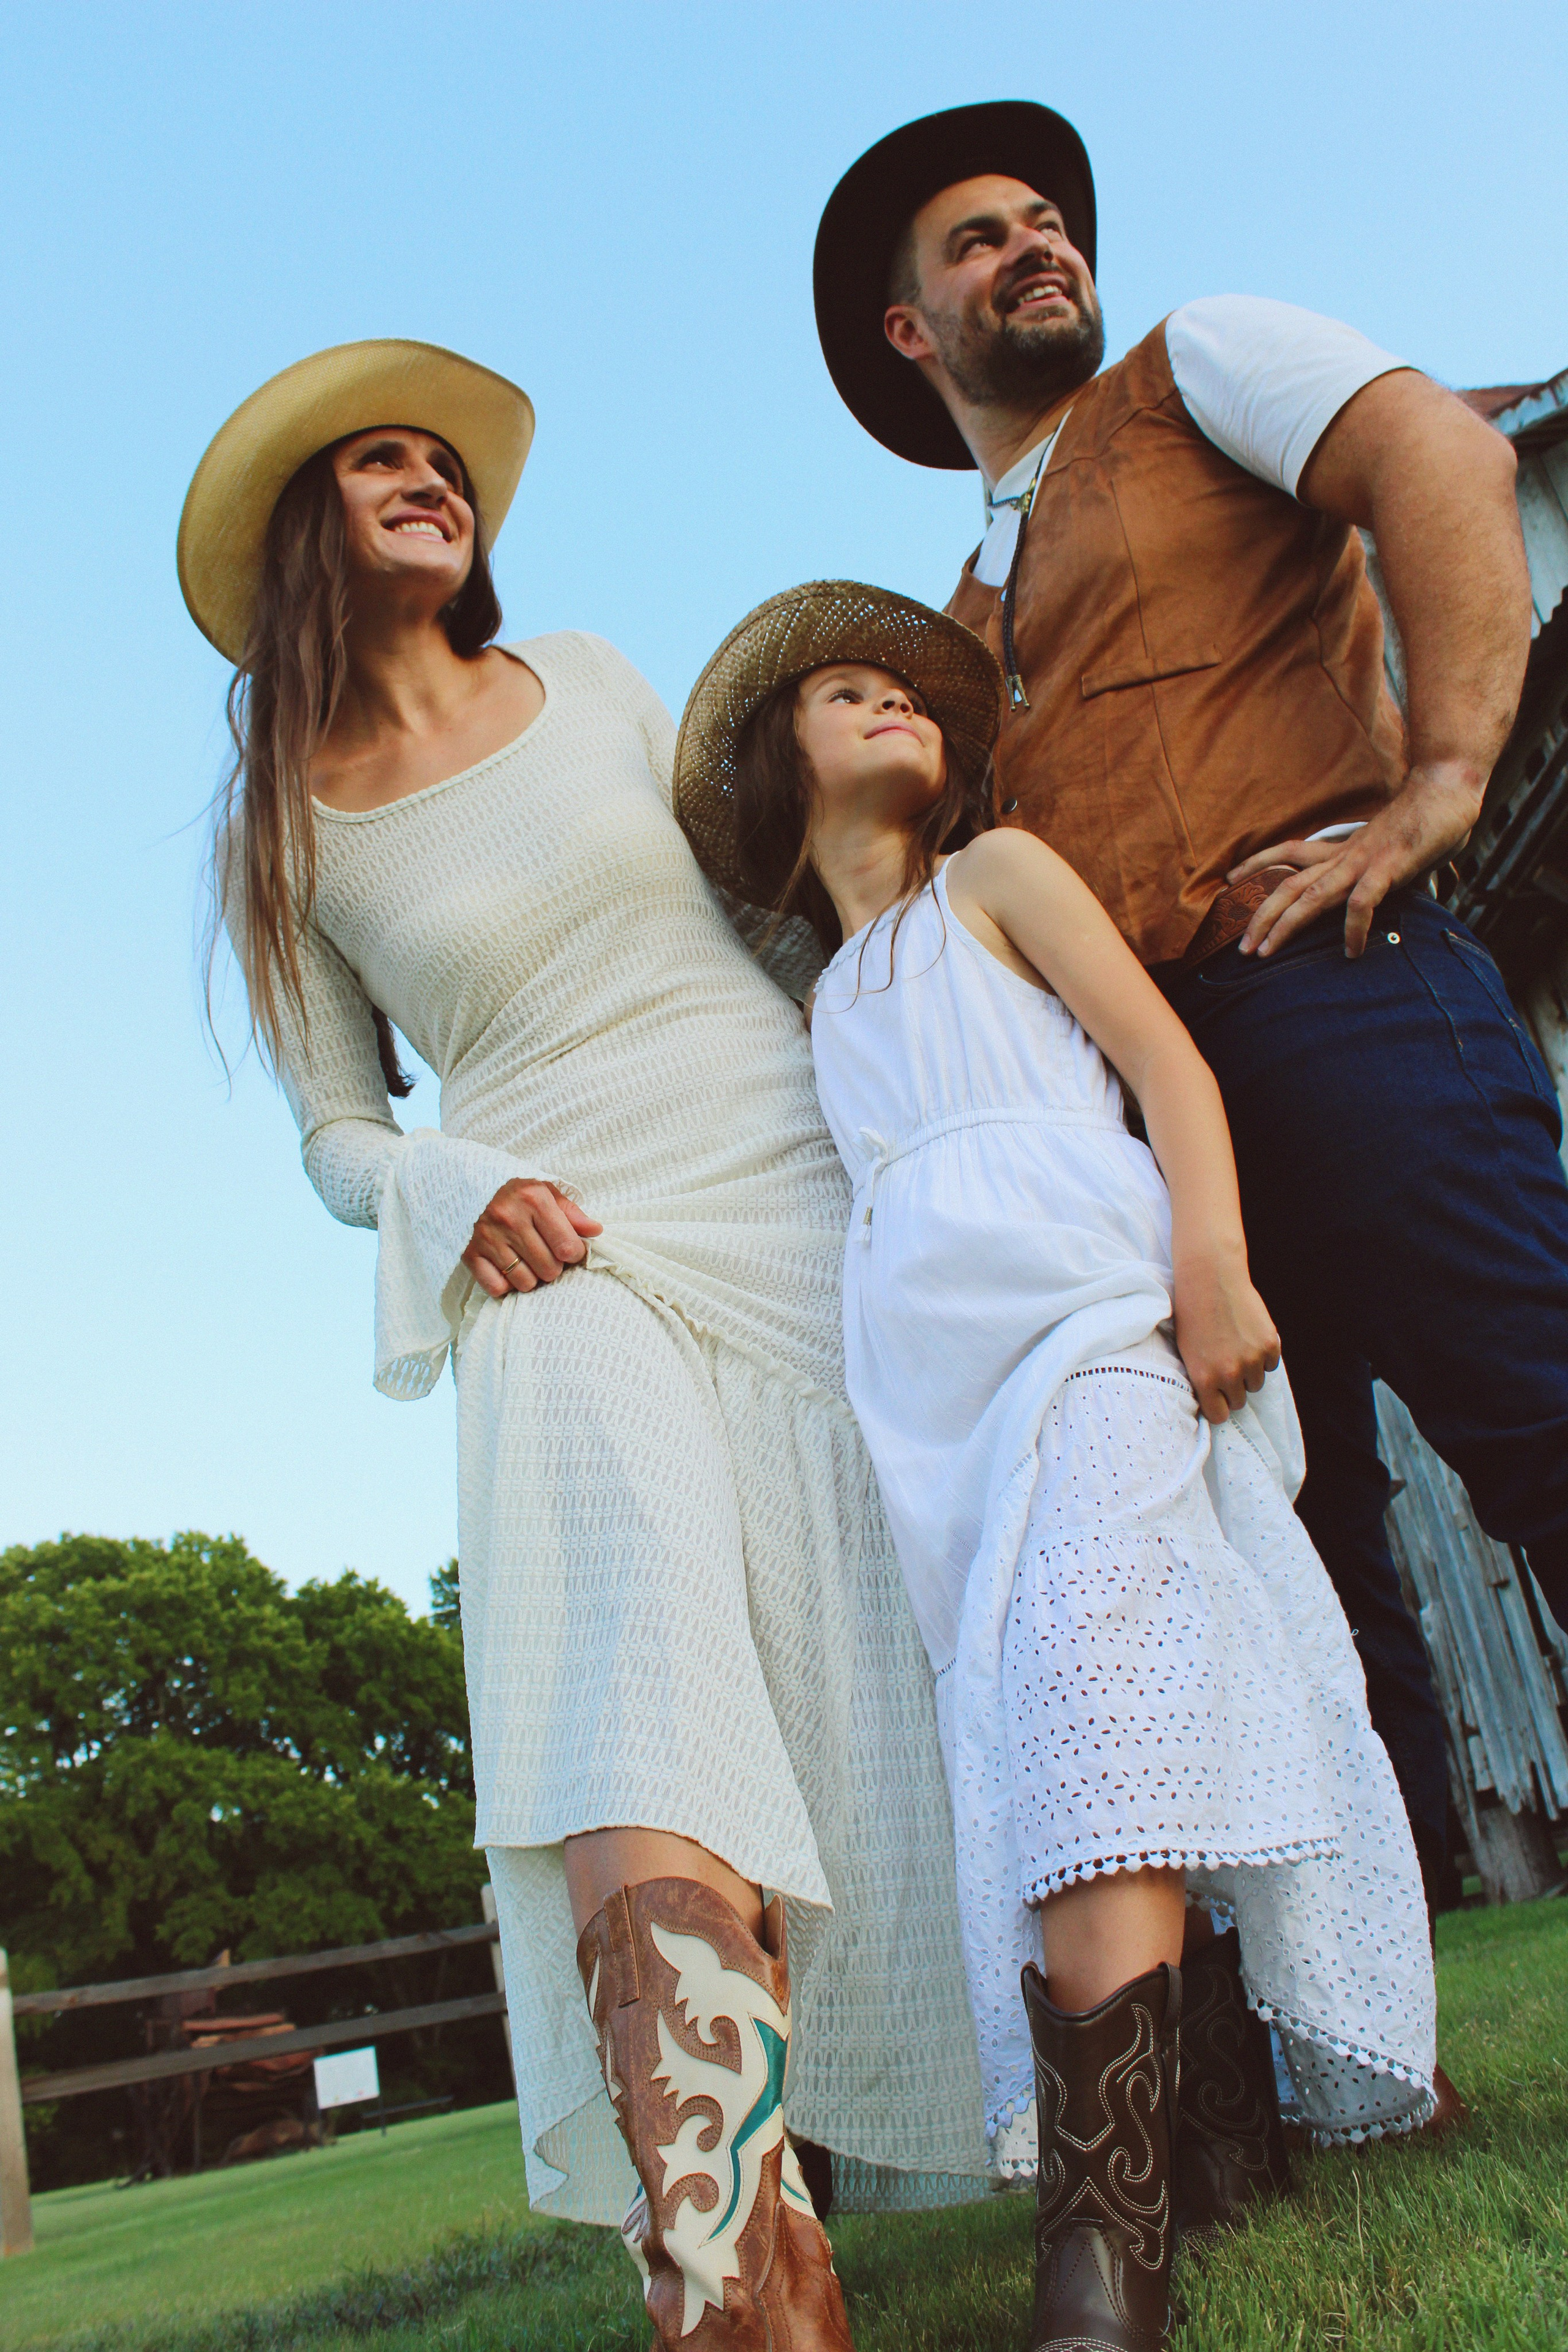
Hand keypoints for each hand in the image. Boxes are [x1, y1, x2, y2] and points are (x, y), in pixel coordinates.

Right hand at [462, 1180, 601, 1299]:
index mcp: (533, 1198)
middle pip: (549, 1269)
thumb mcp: (547, 1194)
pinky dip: (506, 1284)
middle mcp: (509, 1217)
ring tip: (527, 1260)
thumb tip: (595, 1231)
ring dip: (531, 1277)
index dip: (574, 1253)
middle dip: (553, 1266)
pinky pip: (497, 1288)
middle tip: (545, 1254)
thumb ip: (572, 1213)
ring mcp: (487, 1237)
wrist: (472, 1189)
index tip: (568, 1249)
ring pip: (525, 1282)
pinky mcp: (470, 1254)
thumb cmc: (518, 1195)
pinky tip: (507, 1268)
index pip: (568, 1247)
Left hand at [1171, 1254, 1280, 1424]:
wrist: (1209, 1280)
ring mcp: (1252, 1360)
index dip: (1218, 1406)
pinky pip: (1271, 1364)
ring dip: (1248, 1371)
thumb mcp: (1187, 1352)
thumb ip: (1202, 1379)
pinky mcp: (1269, 1344)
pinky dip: (1263, 1355)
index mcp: (1204, 1378)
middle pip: (1239, 1401)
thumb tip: (1215, 1402)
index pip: (1219, 1415)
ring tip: (1235, 1347)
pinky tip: (1248, 1336)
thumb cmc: (1192, 1314)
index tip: (1217, 1398)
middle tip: (1226, 1366)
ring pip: (1256, 1383)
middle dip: (1233, 1388)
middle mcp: (1229, 1374)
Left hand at [1228, 758, 1484, 958]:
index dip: (1258, 864)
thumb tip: (1391, 891)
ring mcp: (1364, 860)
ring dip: (1285, 925)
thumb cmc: (1425, 818)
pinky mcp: (1389, 867)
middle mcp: (1345, 854)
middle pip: (1288, 884)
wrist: (1448, 786)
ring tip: (1266, 953)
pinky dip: (1353, 928)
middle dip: (1260, 916)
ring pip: (1311, 895)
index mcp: (1343, 848)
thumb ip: (1384, 872)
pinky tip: (1351, 952)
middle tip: (1241, 948)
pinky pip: (1362, 901)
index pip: (1290, 852)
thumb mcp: (1392, 849)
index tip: (1230, 880)